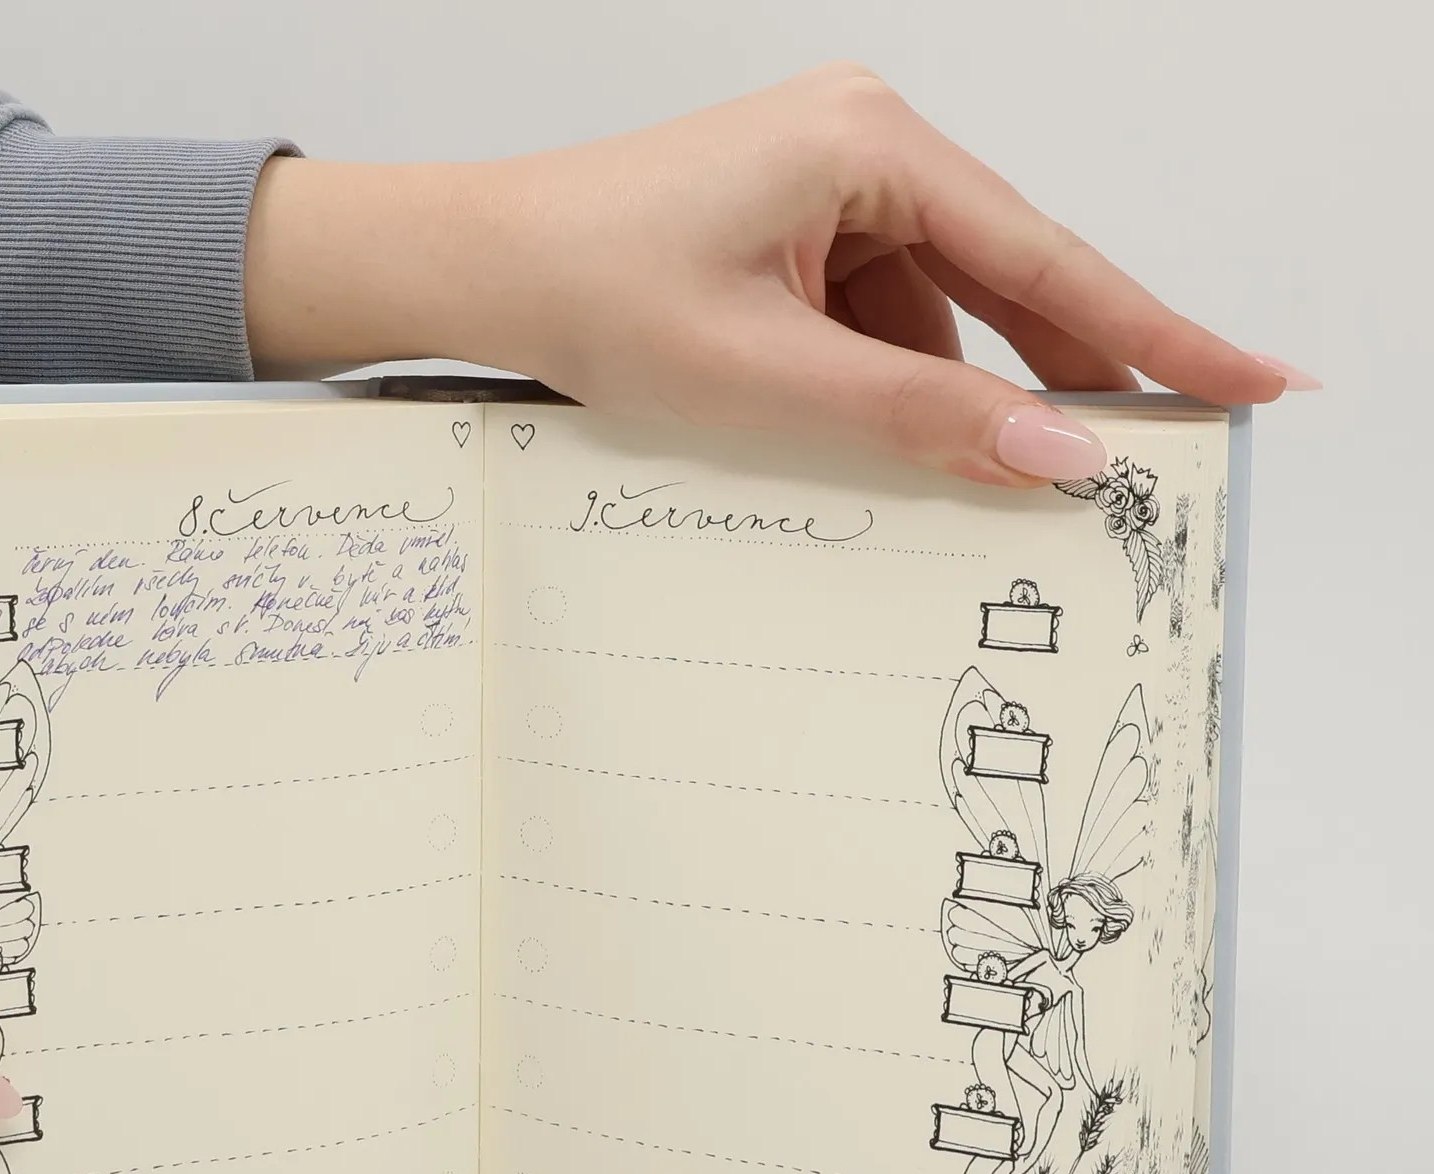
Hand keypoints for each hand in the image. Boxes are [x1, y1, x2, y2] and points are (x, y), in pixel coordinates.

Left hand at [246, 64, 1314, 483]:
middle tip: (1146, 460)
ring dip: (950, 396)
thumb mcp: (767, 377)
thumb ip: (917, 418)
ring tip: (957, 475)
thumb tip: (1054, 453)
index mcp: (870, 145)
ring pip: (938, 312)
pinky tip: (869, 440)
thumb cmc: (590, 292)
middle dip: (1062, 377)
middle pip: (1005, 281)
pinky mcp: (796, 232)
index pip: (1046, 259)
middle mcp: (865, 145)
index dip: (1155, 334)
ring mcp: (829, 186)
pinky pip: (877, 318)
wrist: (477, 267)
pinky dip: (888, 384)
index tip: (1249, 382)